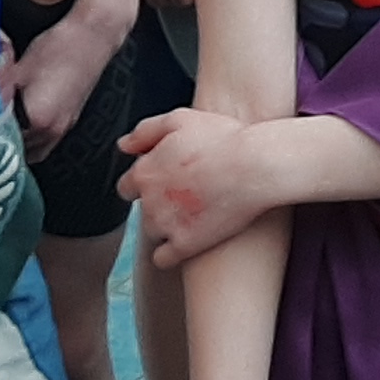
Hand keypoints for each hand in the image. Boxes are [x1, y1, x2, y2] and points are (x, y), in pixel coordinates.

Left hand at [1, 2, 125, 159]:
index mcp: (38, 121)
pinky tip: (21, 122)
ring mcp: (63, 128)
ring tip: (0, 129)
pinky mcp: (70, 120)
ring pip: (33, 151)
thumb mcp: (18, 68)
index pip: (3, 142)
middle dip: (0, 142)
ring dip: (17, 144)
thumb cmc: (59, 48)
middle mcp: (52, 131)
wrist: (92, 36)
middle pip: (18, 152)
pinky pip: (45, 142)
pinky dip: (31, 139)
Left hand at [119, 105, 278, 265]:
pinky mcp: (185, 245)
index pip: (127, 186)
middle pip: (142, 209)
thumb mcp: (180, 120)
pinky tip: (187, 242)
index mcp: (145, 171)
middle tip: (186, 195)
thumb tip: (123, 145)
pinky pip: (163, 259)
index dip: (146, 183)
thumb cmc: (223, 138)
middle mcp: (149, 200)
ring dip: (166, 226)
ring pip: (153, 232)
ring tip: (194, 216)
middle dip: (158, 203)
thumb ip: (145, 132)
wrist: (255, 166)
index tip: (166, 181)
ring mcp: (166, 225)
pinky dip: (170, 254)